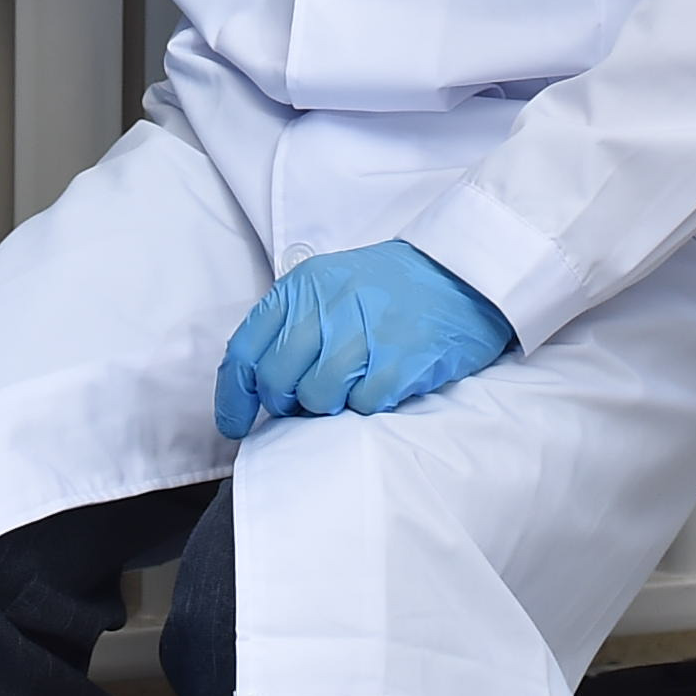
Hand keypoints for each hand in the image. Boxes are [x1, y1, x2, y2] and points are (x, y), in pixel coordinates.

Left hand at [211, 242, 513, 437]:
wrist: (462, 271)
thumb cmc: (393, 286)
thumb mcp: (332, 285)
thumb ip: (294, 324)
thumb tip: (258, 382)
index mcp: (303, 286)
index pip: (245, 350)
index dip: (233, 397)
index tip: (234, 424)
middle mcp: (327, 307)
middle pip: (277, 380)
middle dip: (286, 402)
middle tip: (308, 400)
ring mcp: (364, 334)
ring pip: (316, 399)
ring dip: (330, 404)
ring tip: (353, 384)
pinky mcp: (399, 362)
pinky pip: (361, 406)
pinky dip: (367, 405)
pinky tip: (384, 382)